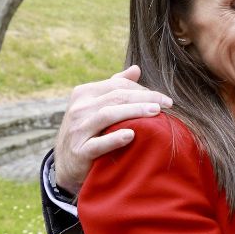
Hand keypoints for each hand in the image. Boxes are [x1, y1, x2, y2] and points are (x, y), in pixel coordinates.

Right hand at [53, 65, 172, 193]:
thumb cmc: (88, 131)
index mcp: (83, 93)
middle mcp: (79, 109)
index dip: (142, 89)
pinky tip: (131, 135)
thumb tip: (136, 69)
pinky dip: (114, 138)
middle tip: (167, 103)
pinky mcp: (79, 152)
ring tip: (156, 112)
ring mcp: (77, 130)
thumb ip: (114, 87)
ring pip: (108, 115)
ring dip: (135, 111)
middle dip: (144, 98)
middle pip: (116, 97)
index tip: (163, 98)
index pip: (118, 85)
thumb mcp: (96, 106)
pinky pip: (98, 144)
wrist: (67, 165)